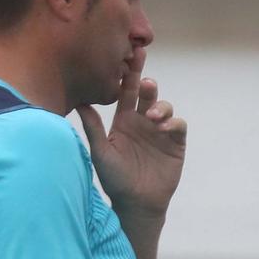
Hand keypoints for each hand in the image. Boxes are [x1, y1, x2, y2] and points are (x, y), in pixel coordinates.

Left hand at [78, 51, 186, 219]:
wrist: (136, 203)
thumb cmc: (114, 179)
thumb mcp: (100, 152)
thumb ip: (92, 127)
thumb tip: (80, 102)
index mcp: (123, 120)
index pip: (126, 92)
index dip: (129, 74)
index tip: (131, 56)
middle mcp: (142, 121)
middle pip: (147, 94)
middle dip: (147, 83)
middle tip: (144, 80)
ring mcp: (160, 131)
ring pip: (164, 106)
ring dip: (159, 105)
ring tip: (151, 115)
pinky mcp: (175, 143)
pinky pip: (178, 125)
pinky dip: (172, 122)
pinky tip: (162, 127)